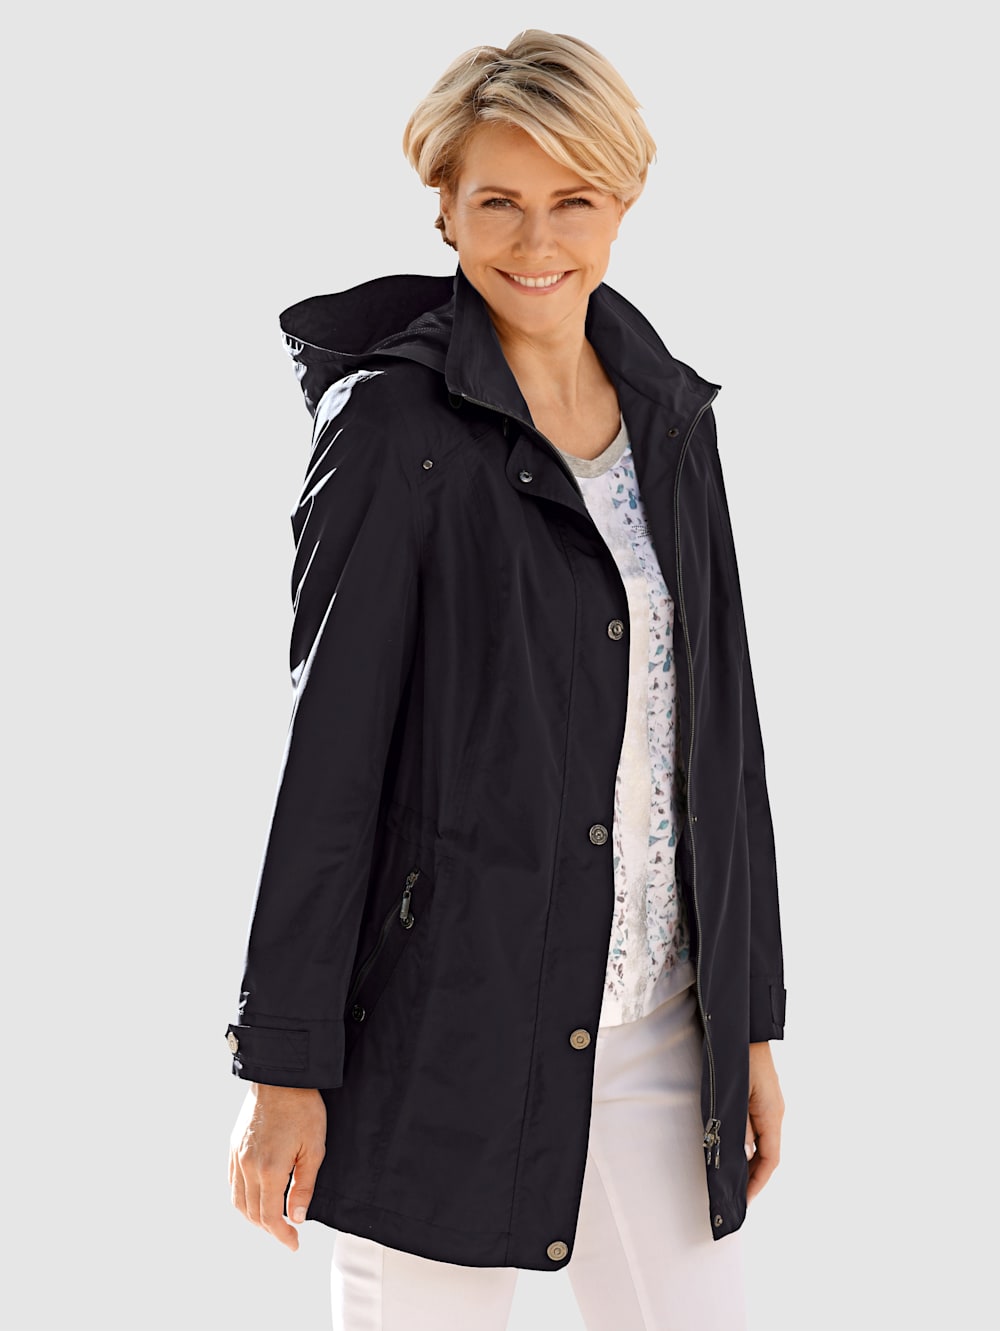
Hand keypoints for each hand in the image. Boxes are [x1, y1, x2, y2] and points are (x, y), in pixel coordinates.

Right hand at [229, 1083, 326, 1250]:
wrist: (281, 1077)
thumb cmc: (303, 1109)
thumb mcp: (314, 1148)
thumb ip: (304, 1186)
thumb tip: (296, 1218)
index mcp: (269, 1169)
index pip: (269, 1217)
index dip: (281, 1235)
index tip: (293, 1243)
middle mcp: (247, 1166)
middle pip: (251, 1213)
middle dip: (269, 1229)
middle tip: (286, 1233)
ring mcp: (237, 1156)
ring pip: (238, 1200)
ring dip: (253, 1216)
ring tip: (271, 1220)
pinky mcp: (233, 1146)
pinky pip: (232, 1182)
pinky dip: (242, 1198)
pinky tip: (255, 1197)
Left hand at [744, 1041, 783, 1203]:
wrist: (745, 1029)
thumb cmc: (738, 1060)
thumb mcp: (736, 1095)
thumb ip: (740, 1126)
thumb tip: (742, 1153)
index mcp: (771, 1115)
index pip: (770, 1159)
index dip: (758, 1181)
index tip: (745, 1200)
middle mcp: (775, 1112)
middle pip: (769, 1153)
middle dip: (754, 1176)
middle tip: (736, 1195)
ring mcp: (770, 1104)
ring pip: (764, 1141)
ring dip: (751, 1161)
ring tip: (734, 1179)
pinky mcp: (762, 1097)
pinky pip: (760, 1128)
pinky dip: (749, 1145)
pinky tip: (735, 1150)